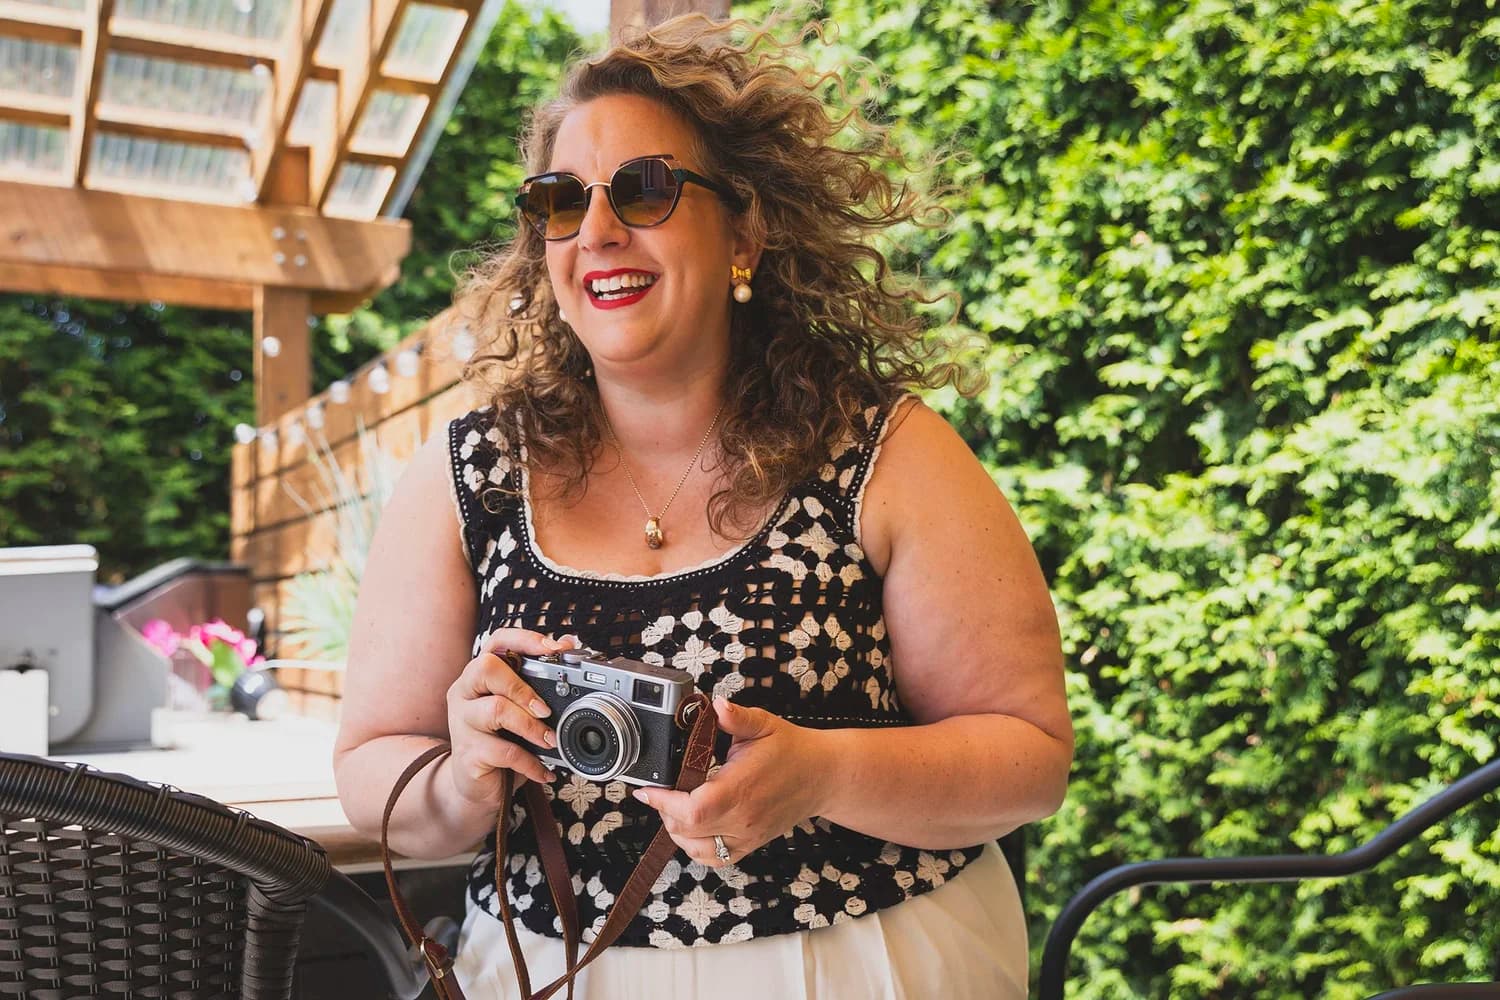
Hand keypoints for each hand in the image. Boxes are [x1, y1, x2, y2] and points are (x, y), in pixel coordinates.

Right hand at [445, 628, 575, 806]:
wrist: (477, 785)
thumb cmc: (503, 739)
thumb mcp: (521, 707)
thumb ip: (540, 677)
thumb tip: (568, 643)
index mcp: (480, 675)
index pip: (496, 641)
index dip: (525, 640)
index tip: (555, 649)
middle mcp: (465, 692)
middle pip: (486, 668)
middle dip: (522, 686)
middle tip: (546, 709)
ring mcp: (462, 722)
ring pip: (496, 710)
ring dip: (531, 726)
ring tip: (550, 740)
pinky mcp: (467, 754)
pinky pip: (505, 752)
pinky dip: (531, 762)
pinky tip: (544, 770)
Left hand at [632, 696, 826, 867]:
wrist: (823, 776)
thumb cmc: (792, 751)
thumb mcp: (763, 724)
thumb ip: (736, 716)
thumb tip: (716, 706)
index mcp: (740, 788)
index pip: (692, 809)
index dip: (663, 803)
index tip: (648, 790)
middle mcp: (742, 818)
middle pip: (687, 831)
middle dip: (665, 812)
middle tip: (662, 791)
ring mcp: (746, 836)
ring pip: (696, 850)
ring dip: (678, 832)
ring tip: (676, 808)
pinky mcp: (750, 845)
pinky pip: (714, 859)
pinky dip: (696, 848)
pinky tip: (694, 828)